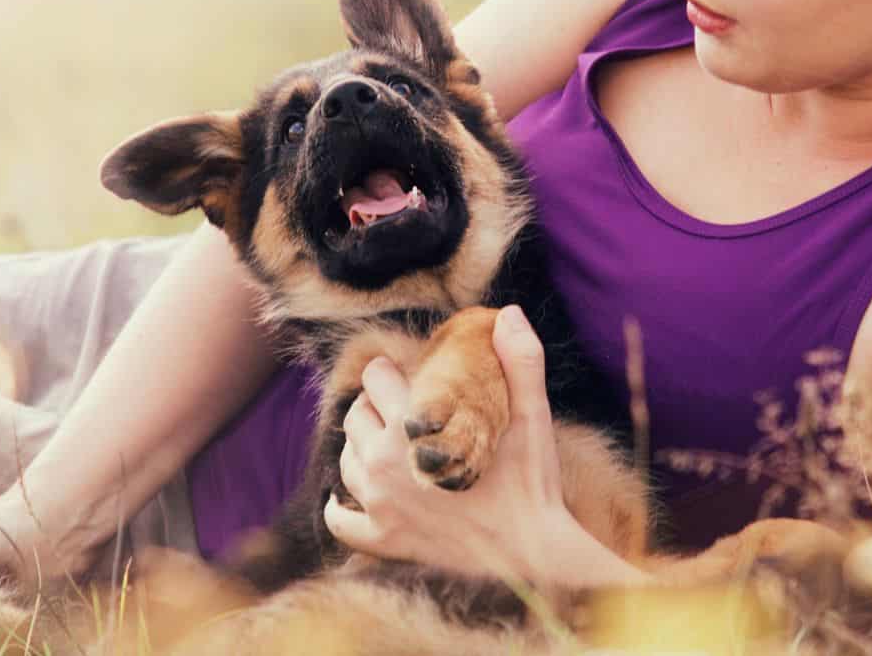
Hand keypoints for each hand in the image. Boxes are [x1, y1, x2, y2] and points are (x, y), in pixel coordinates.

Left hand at [325, 305, 582, 580]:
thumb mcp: (533, 416)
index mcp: (413, 424)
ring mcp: (378, 505)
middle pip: (355, 414)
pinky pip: (339, 518)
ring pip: (346, 459)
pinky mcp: (381, 541)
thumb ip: (520, 360)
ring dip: (362, 448)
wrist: (531, 558)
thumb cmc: (532, 483)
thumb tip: (509, 313)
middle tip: (405, 414)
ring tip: (391, 448)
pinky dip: (342, 505)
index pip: (376, 376)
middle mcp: (383, 462)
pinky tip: (359, 496)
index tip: (413, 380)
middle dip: (376, 407)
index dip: (393, 373)